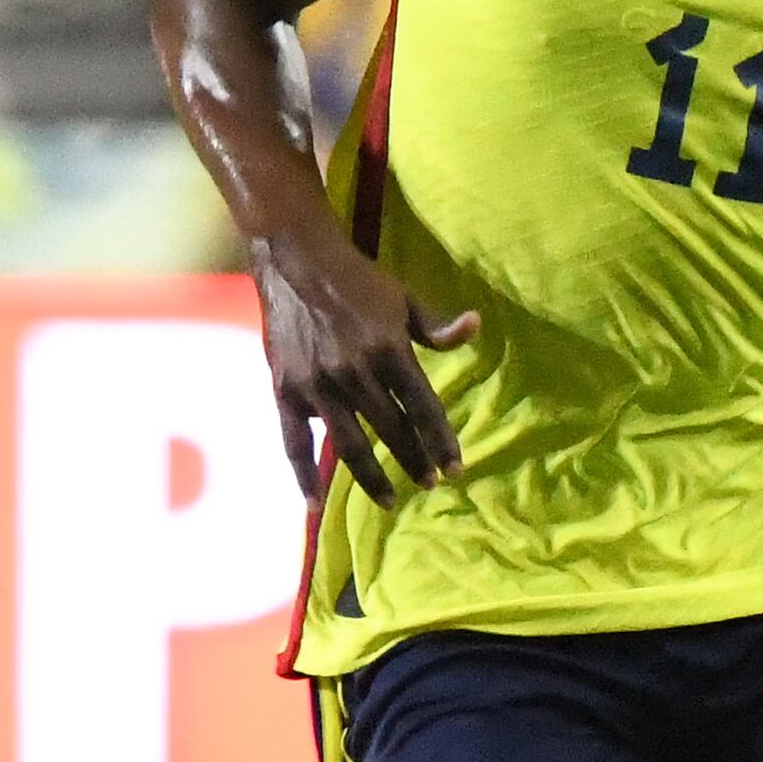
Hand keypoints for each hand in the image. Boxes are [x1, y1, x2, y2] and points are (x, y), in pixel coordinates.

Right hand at [251, 222, 477, 506]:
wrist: (294, 258)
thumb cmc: (355, 278)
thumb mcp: (403, 296)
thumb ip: (436, 326)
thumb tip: (475, 327)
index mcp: (388, 349)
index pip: (423, 407)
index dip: (441, 440)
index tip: (456, 468)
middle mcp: (355, 372)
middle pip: (392, 429)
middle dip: (414, 460)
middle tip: (430, 483)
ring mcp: (318, 385)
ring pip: (350, 444)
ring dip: (372, 477)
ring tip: (390, 499)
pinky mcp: (287, 390)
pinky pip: (294, 442)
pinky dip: (303, 475)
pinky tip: (314, 503)